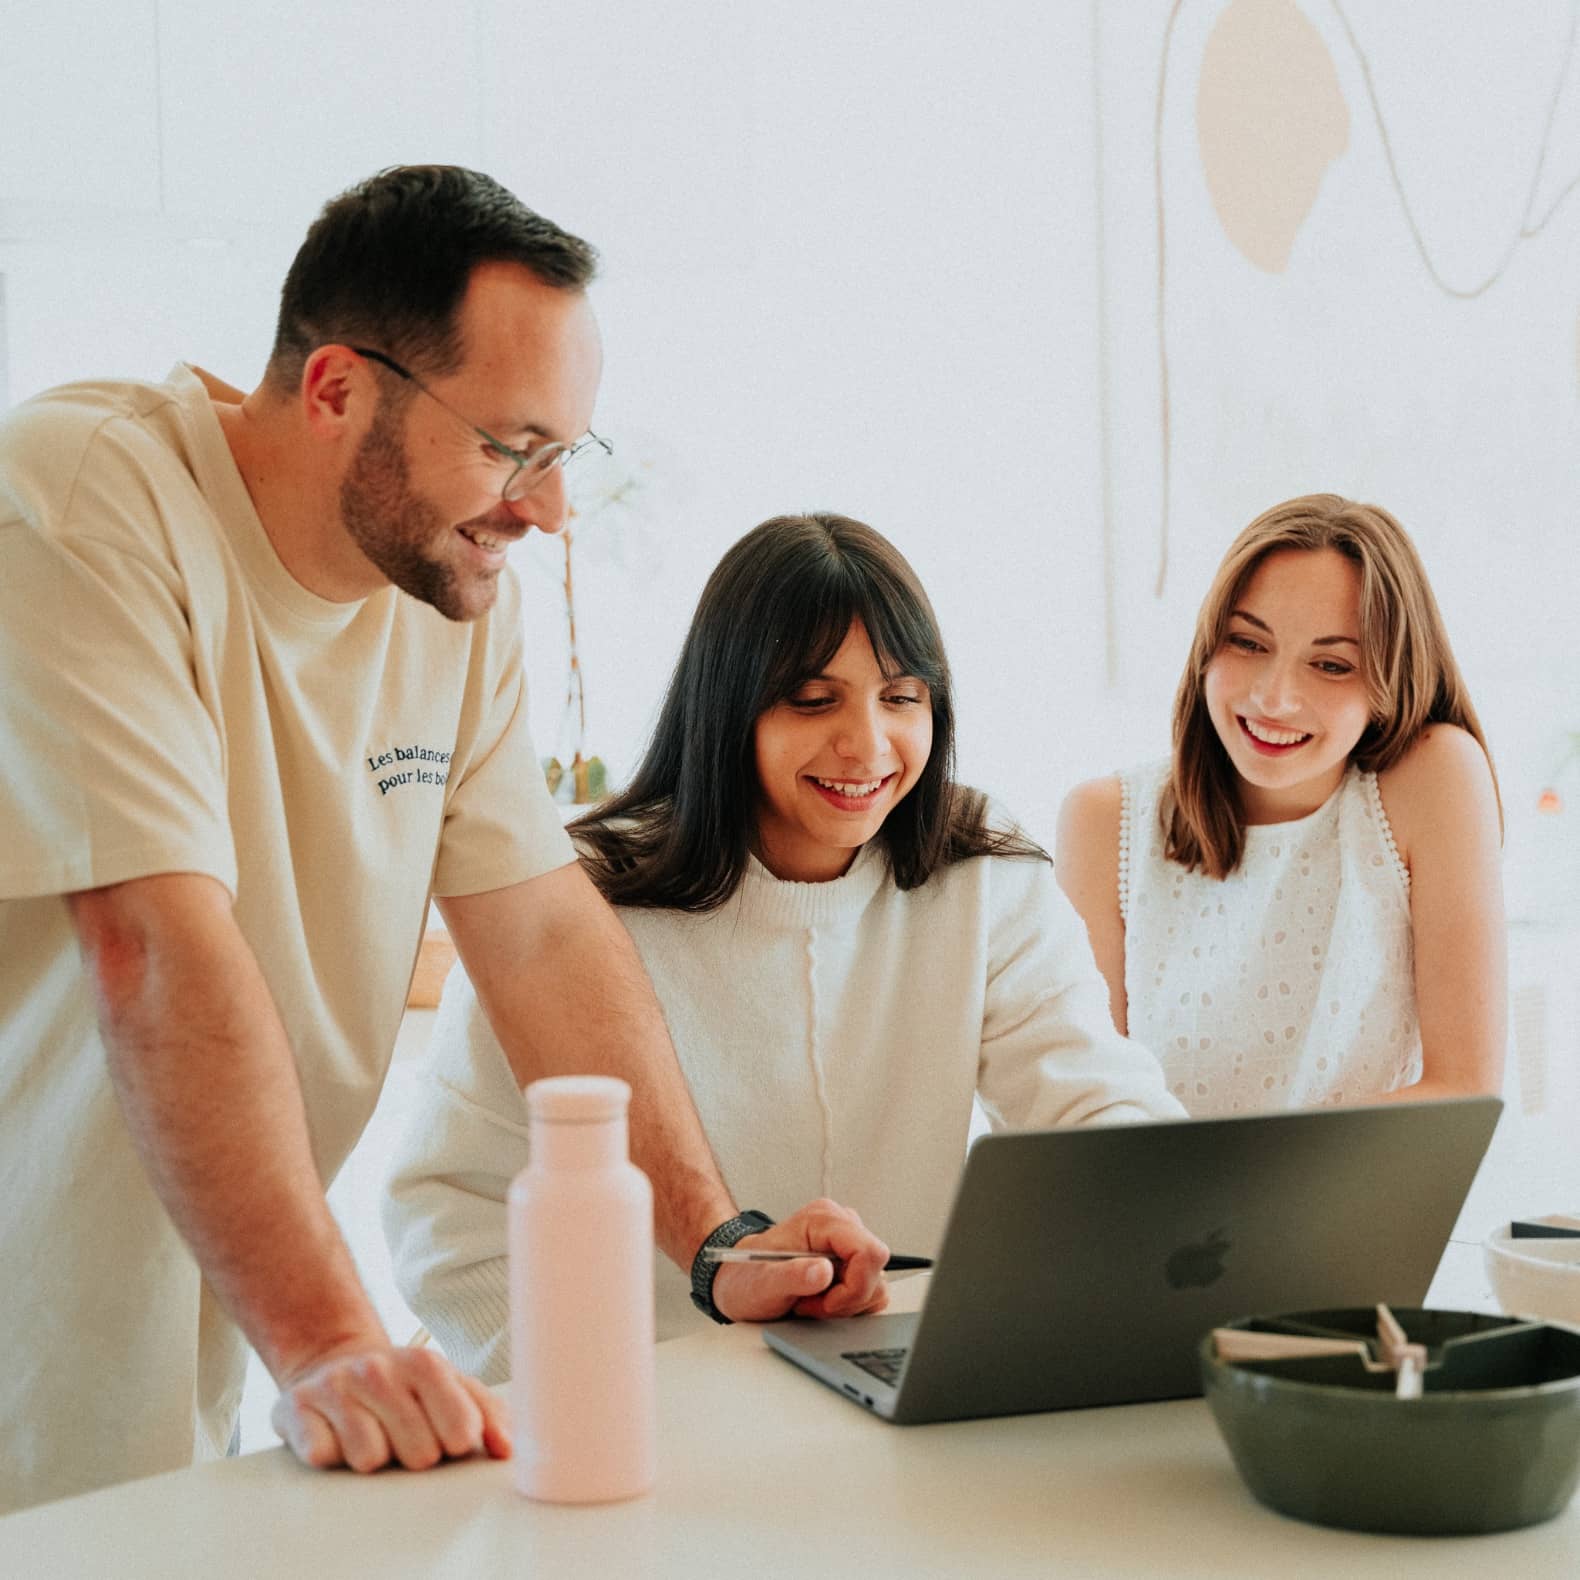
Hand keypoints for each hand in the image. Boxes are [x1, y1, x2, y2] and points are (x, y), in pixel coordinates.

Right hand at [270, 1342, 511, 1472]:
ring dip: (371, 1457)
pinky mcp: (294, 1407)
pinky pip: (322, 1456)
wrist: (334, 1362)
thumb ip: (488, 1414)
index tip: (445, 1435)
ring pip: (369, 1459)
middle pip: (418, 1454)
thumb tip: (506, 1449)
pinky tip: (334, 1433)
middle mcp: (379, 1370)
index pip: (461, 1431)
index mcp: (426, 1365)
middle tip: (400, 1433)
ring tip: (368, 1431)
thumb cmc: (402, 1386)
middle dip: (413, 1454)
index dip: (455, 1444)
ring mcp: (336, 1387)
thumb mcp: (451, 1386)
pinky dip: (329, 1454)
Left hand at [711, 1198, 890, 1322]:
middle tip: (812, 1304)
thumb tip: (824, 1272)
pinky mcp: (849, 1262)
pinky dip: (847, 1304)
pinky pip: (869, 1289)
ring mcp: (846, 1243)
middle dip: (848, 1298)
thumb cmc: (747, 1277)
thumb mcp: (763, 1283)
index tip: (825, 1303)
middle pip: (875, 1269)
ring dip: (846, 1303)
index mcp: (823, 1220)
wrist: (739, 1280)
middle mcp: (840, 1225)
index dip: (855, 1286)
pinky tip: (820, 1301)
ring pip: (875, 1282)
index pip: (870, 1252)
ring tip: (811, 1301)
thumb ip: (793, 1276)